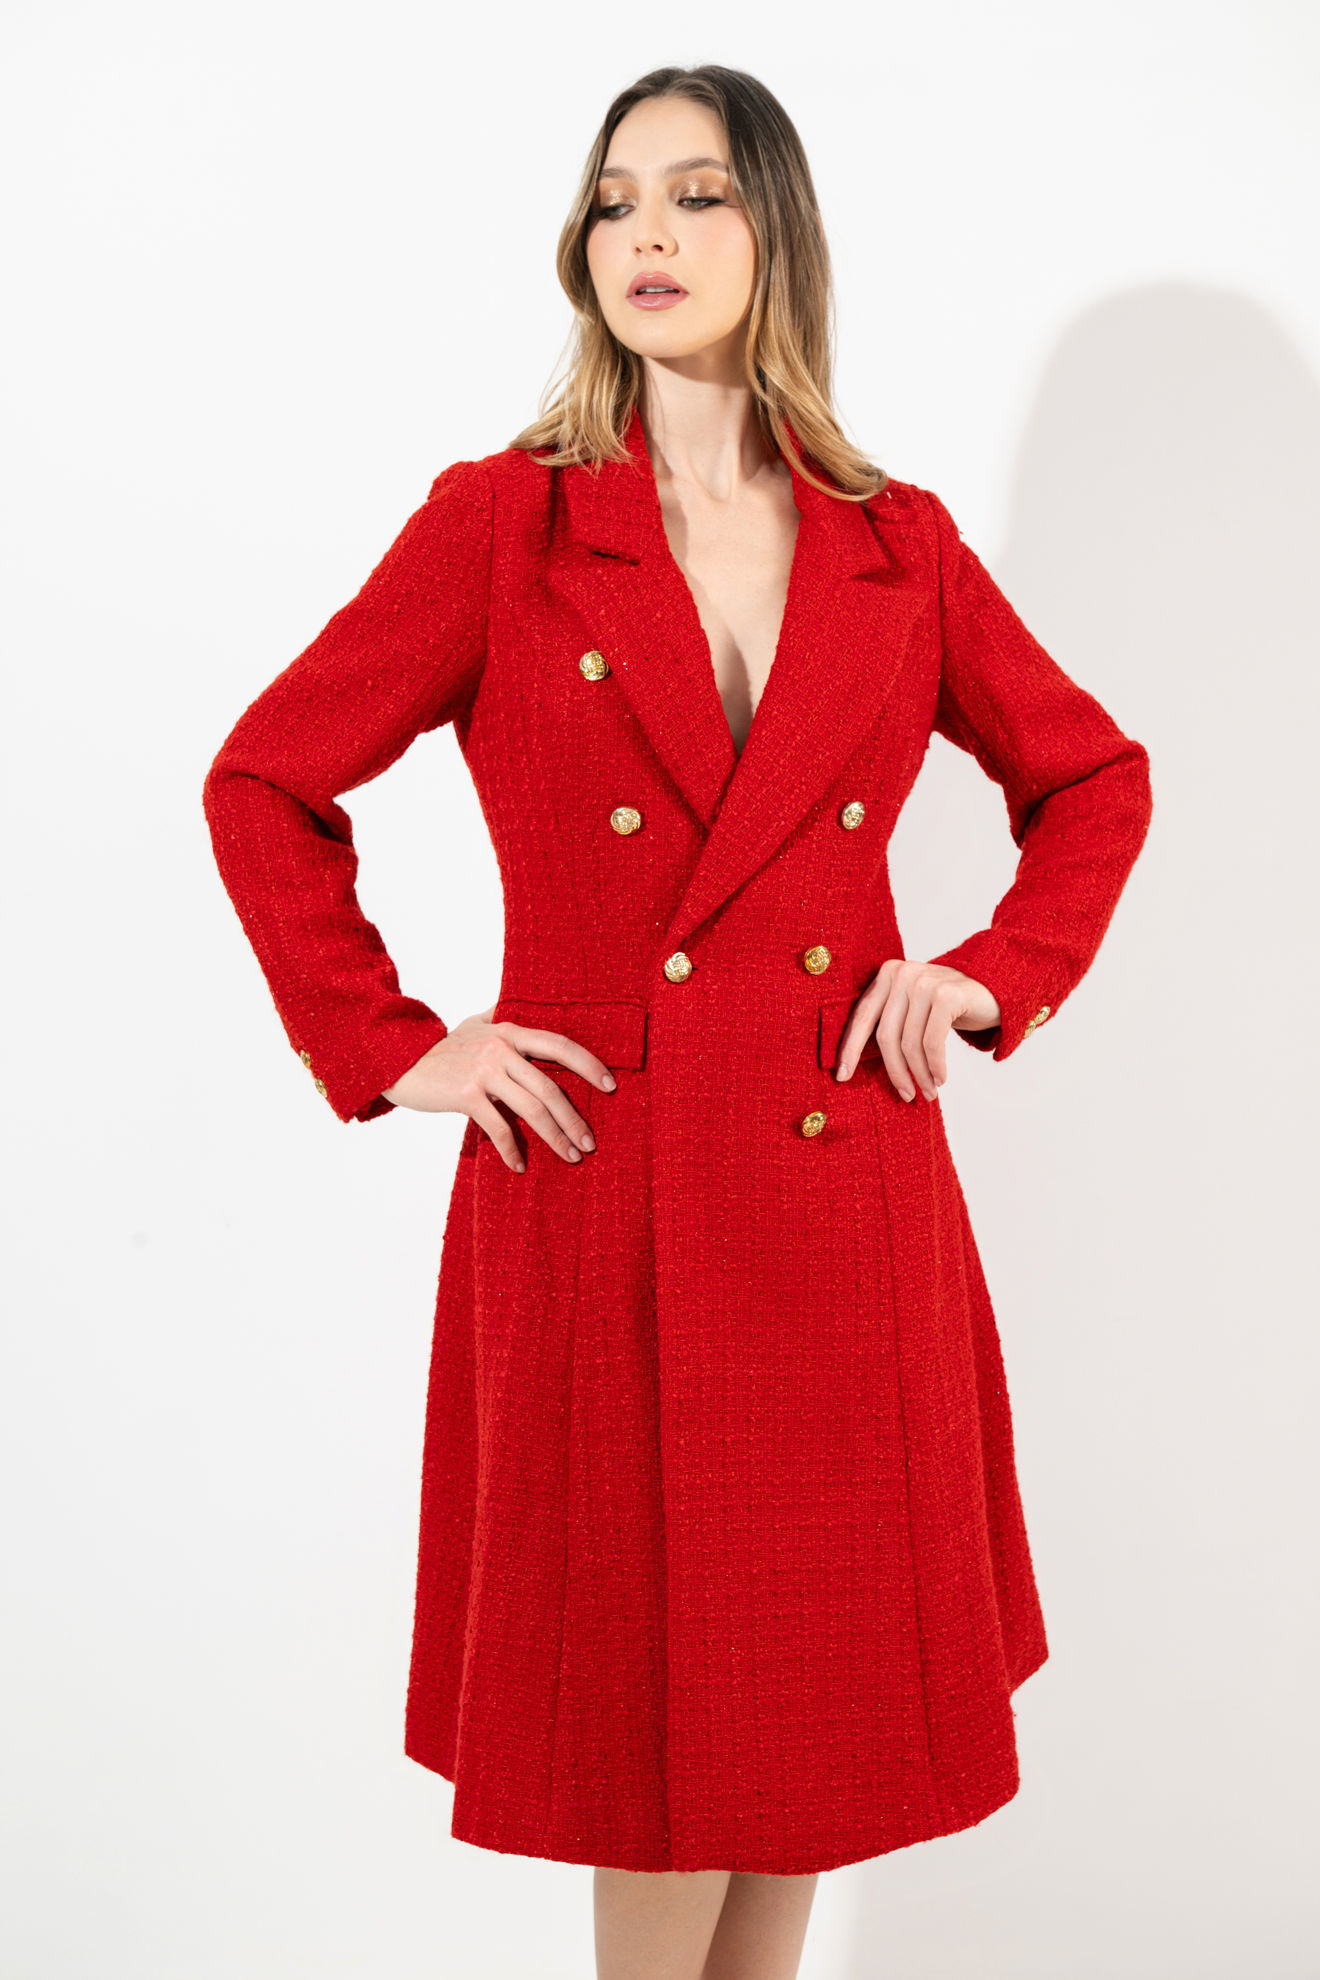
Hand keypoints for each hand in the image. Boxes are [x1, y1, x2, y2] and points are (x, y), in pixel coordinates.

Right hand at [381, 1006, 615, 1172]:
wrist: (398, 1060)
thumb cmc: (440, 1047)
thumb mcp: (473, 1024)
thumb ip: (497, 1016)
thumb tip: (512, 1006)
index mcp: (510, 1031)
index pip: (560, 1045)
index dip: (588, 1064)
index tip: (611, 1085)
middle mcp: (501, 1048)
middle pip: (550, 1087)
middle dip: (575, 1119)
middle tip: (590, 1143)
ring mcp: (484, 1072)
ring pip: (531, 1110)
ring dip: (555, 1137)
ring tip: (571, 1157)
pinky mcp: (465, 1095)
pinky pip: (497, 1127)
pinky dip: (511, 1150)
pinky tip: (519, 1166)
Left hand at [835, 959, 1000, 1101]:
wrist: (995, 990)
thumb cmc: (948, 1007)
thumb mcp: (914, 1009)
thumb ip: (889, 1022)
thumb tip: (853, 1063)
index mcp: (888, 975)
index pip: (862, 1016)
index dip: (849, 1049)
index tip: (842, 1078)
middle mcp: (903, 974)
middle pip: (886, 1036)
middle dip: (895, 1072)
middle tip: (906, 1095)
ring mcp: (925, 982)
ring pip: (910, 1043)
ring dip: (920, 1074)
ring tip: (928, 1091)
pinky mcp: (947, 995)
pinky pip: (932, 1042)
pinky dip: (935, 1066)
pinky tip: (940, 1079)